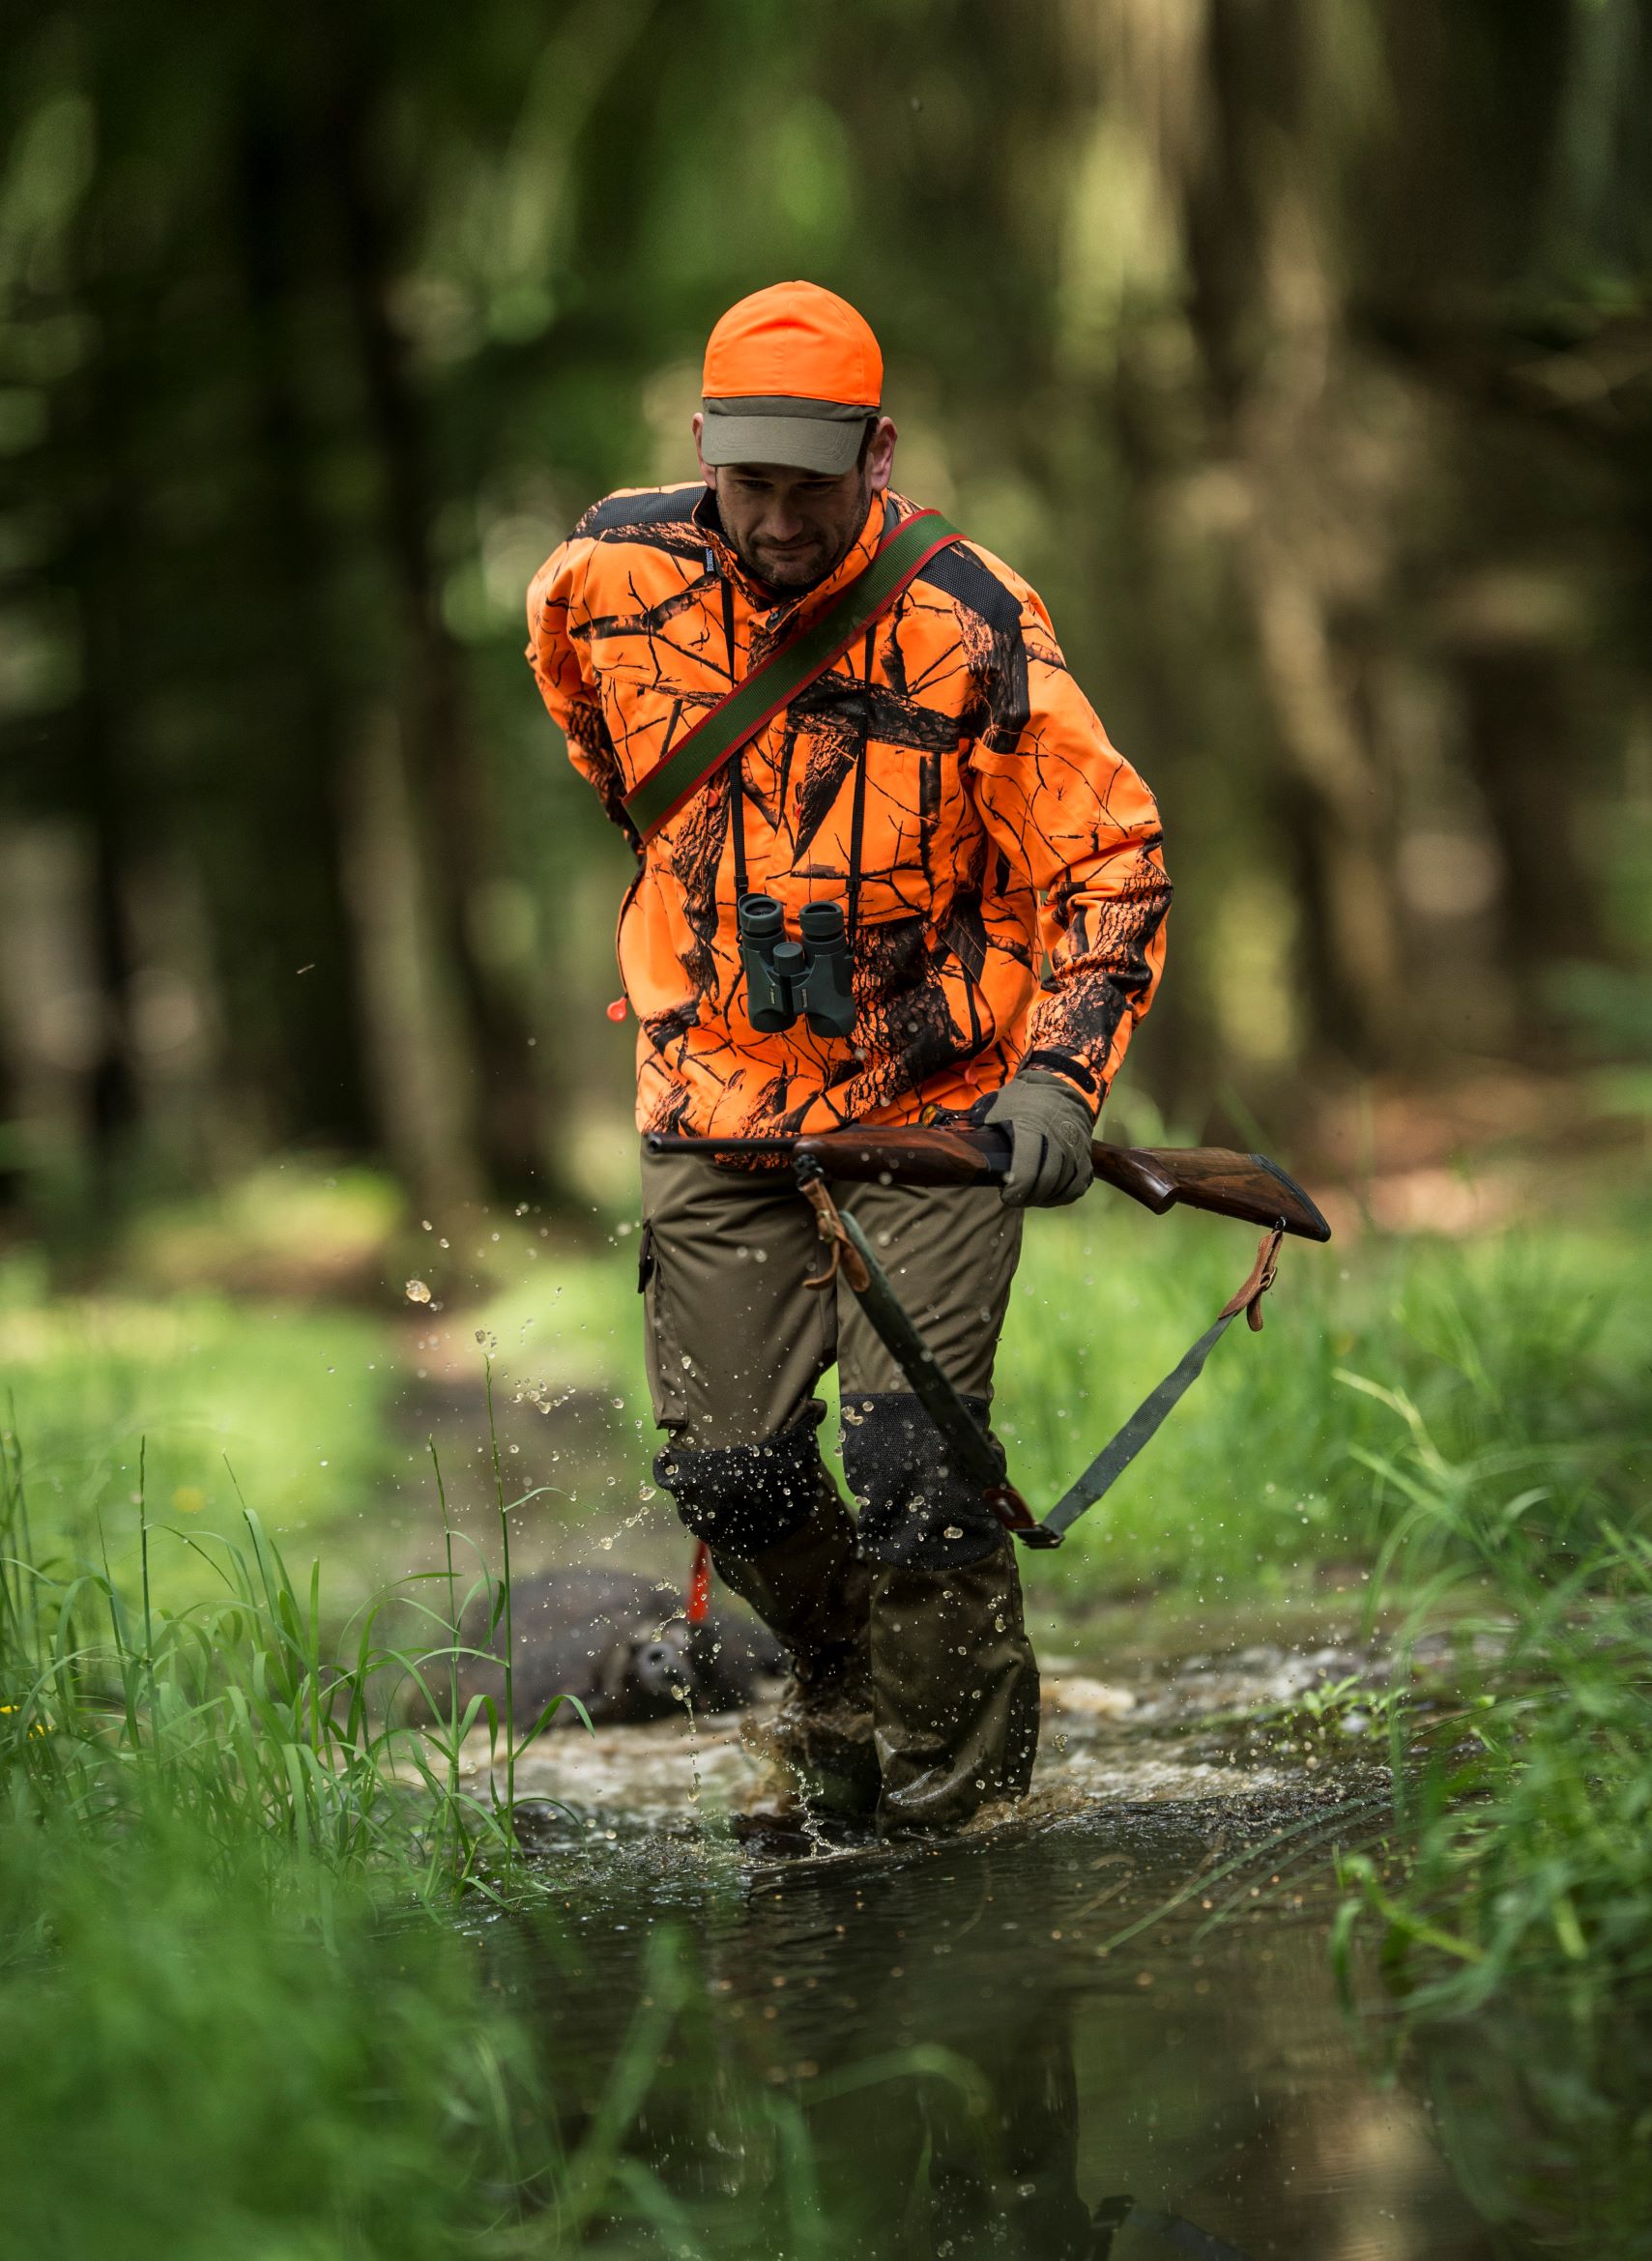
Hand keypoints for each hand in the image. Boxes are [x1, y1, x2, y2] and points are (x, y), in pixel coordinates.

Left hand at [984, 1071, 1095, 1207]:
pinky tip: (1049, 1195)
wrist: (1061, 1089)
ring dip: (1045, 1197)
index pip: (1027, 1169)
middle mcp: (1058, 1140)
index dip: (1016, 1189)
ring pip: (1063, 1186)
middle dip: (1028, 1197)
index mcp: (1031, 1128)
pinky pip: (1078, 1185)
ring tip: (1030, 1196)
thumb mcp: (998, 1106)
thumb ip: (983, 1127)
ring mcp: (1075, 1149)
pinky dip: (1064, 1195)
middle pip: (1047, 1181)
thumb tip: (962, 1147)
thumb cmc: (1023, 1100)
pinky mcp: (1085, 1156)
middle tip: (1015, 1198)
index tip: (1006, 1194)